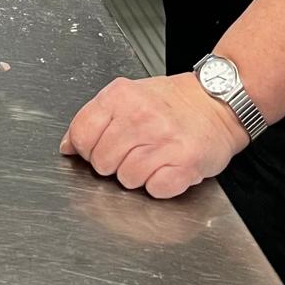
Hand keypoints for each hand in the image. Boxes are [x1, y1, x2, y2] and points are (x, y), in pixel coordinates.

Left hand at [59, 74, 248, 199]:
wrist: (216, 102)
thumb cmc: (170, 102)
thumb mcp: (128, 94)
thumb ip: (95, 117)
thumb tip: (68, 146)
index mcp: (120, 96)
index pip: (81, 135)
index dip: (85, 149)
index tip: (96, 149)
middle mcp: (140, 117)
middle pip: (101, 162)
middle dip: (113, 163)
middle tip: (131, 152)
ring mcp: (163, 140)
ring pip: (127, 179)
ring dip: (137, 175)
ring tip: (152, 157)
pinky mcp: (185, 163)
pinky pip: (155, 189)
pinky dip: (159, 185)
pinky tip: (167, 167)